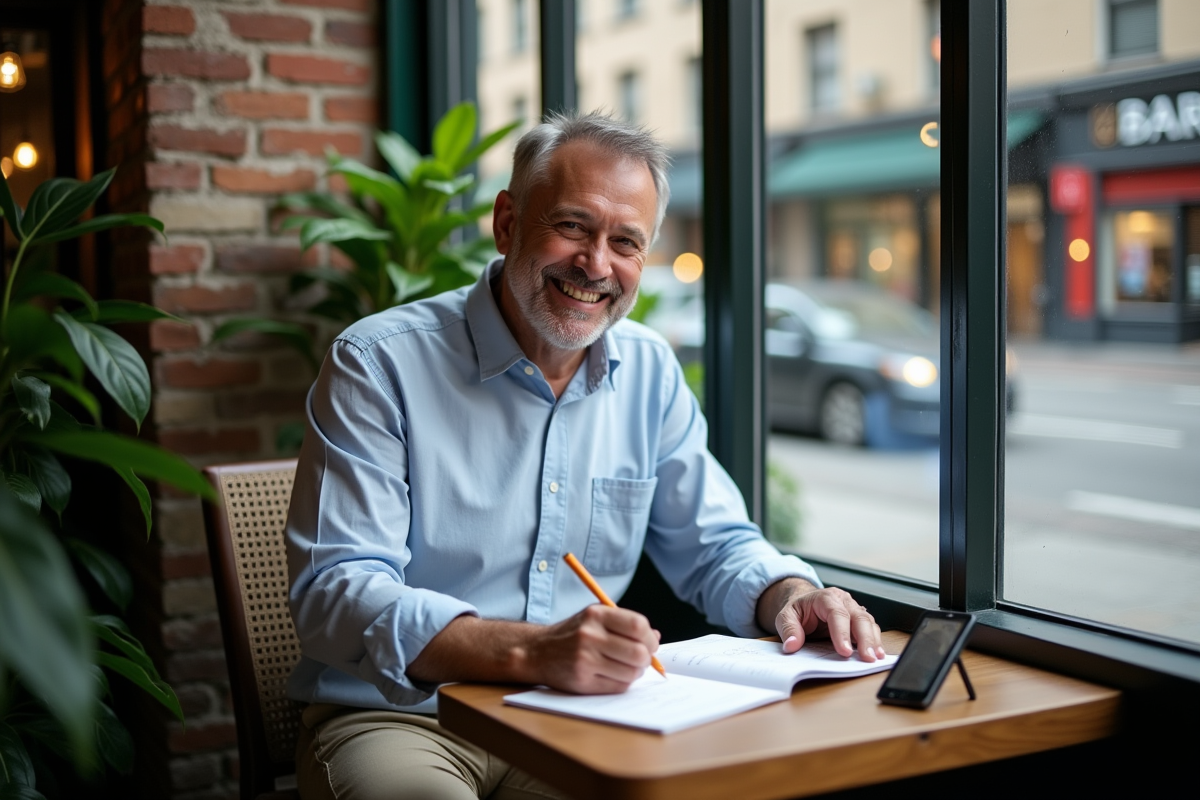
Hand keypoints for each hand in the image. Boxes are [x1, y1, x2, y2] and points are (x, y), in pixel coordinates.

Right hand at [526, 604, 660, 693]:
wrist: (538, 652)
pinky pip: (618, 687)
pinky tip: (613, 675)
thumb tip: (655, 636)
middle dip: (646, 658)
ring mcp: (585, 660)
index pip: (638, 625)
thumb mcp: (595, 618)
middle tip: (642, 659)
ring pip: (631, 673)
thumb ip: (624, 623)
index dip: (650, 637)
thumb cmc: (573, 634)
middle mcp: (590, 636)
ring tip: (626, 667)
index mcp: (596, 615)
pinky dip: (622, 683)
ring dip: (636, 672)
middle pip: (638, 652)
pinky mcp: (582, 681)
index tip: (650, 643)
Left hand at [759, 579, 884, 661]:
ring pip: (868, 622)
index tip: (845, 652)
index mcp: (826, 597)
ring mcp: (853, 609)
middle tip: (868, 657)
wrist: (805, 602)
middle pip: (859, 617)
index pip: (837, 614)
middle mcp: (843, 601)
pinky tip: (877, 653)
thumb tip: (792, 645)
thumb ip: (788, 629)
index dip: (842, 633)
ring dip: (873, 640)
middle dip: (865, 638)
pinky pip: (870, 628)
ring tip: (875, 657)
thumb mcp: (785, 616)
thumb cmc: (798, 609)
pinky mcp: (858, 619)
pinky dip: (875, 640)